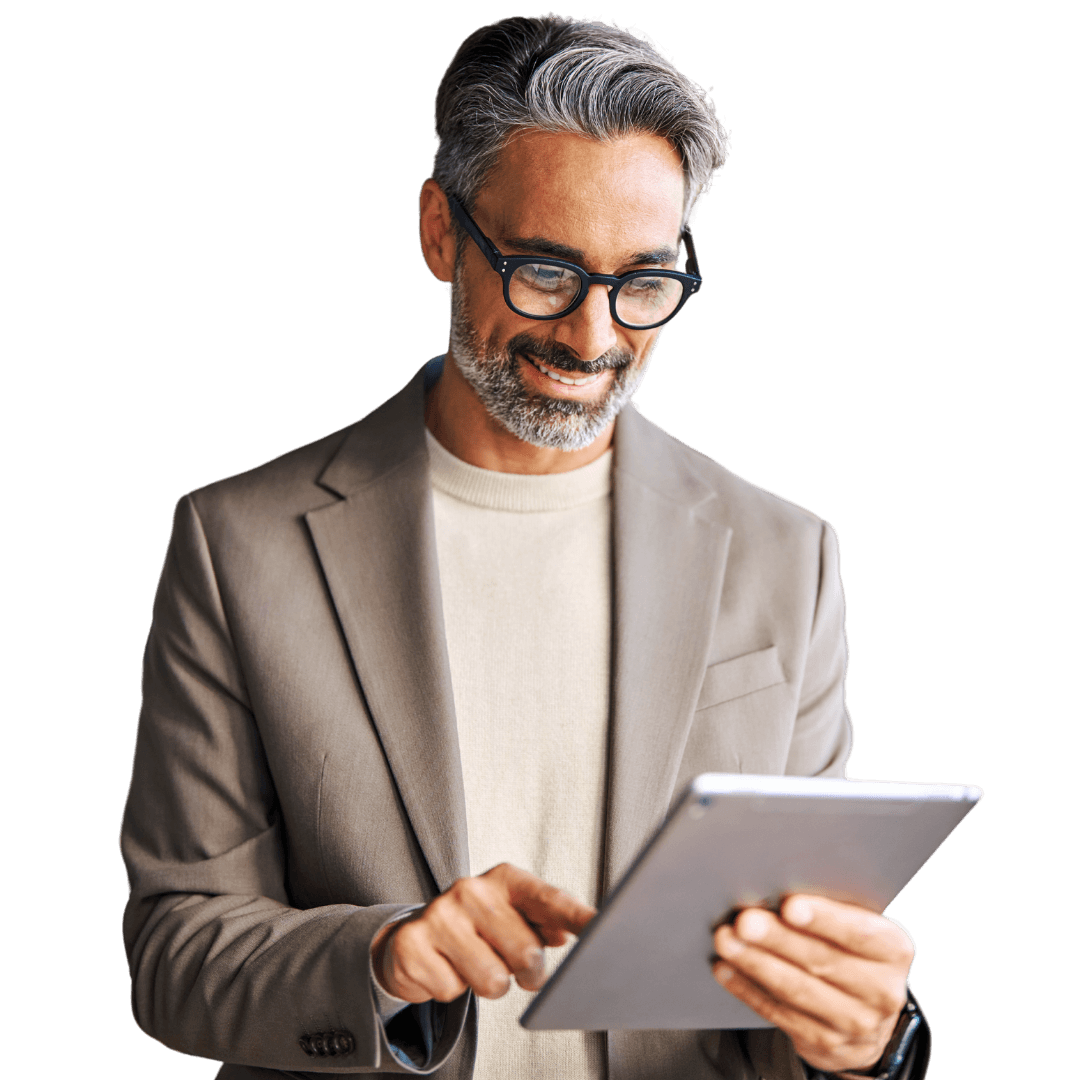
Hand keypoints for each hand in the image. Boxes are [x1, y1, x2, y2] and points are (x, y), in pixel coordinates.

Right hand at [371, 863, 595, 1003]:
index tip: (601, 927)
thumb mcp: (512, 915)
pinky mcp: (412, 944)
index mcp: (504, 879)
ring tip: (475, 964)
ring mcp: (439, 914)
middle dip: (526, 973)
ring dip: (489, 984)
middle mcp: (471, 889)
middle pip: (526, 953)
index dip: (576, 917)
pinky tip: (445, 967)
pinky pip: (451, 992)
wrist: (414, 936)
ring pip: (492, 980)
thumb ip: (546, 921)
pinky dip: (451, 990)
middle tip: (511, 965)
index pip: (549, 899)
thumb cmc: (476, 927)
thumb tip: (567, 932)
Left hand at [712, 895, 914, 1073]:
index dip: (824, 920)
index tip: (790, 906)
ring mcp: (856, 1023)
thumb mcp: (861, 926)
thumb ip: (833, 908)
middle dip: (778, 939)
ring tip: (726, 941)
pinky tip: (726, 969)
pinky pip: (779, 1013)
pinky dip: (748, 988)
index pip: (860, 933)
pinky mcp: (826, 1044)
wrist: (870, 1015)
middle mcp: (882, 991)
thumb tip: (778, 881)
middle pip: (822, 961)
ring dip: (756, 963)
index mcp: (895, 950)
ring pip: (797, 990)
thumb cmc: (854, 950)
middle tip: (744, 921)